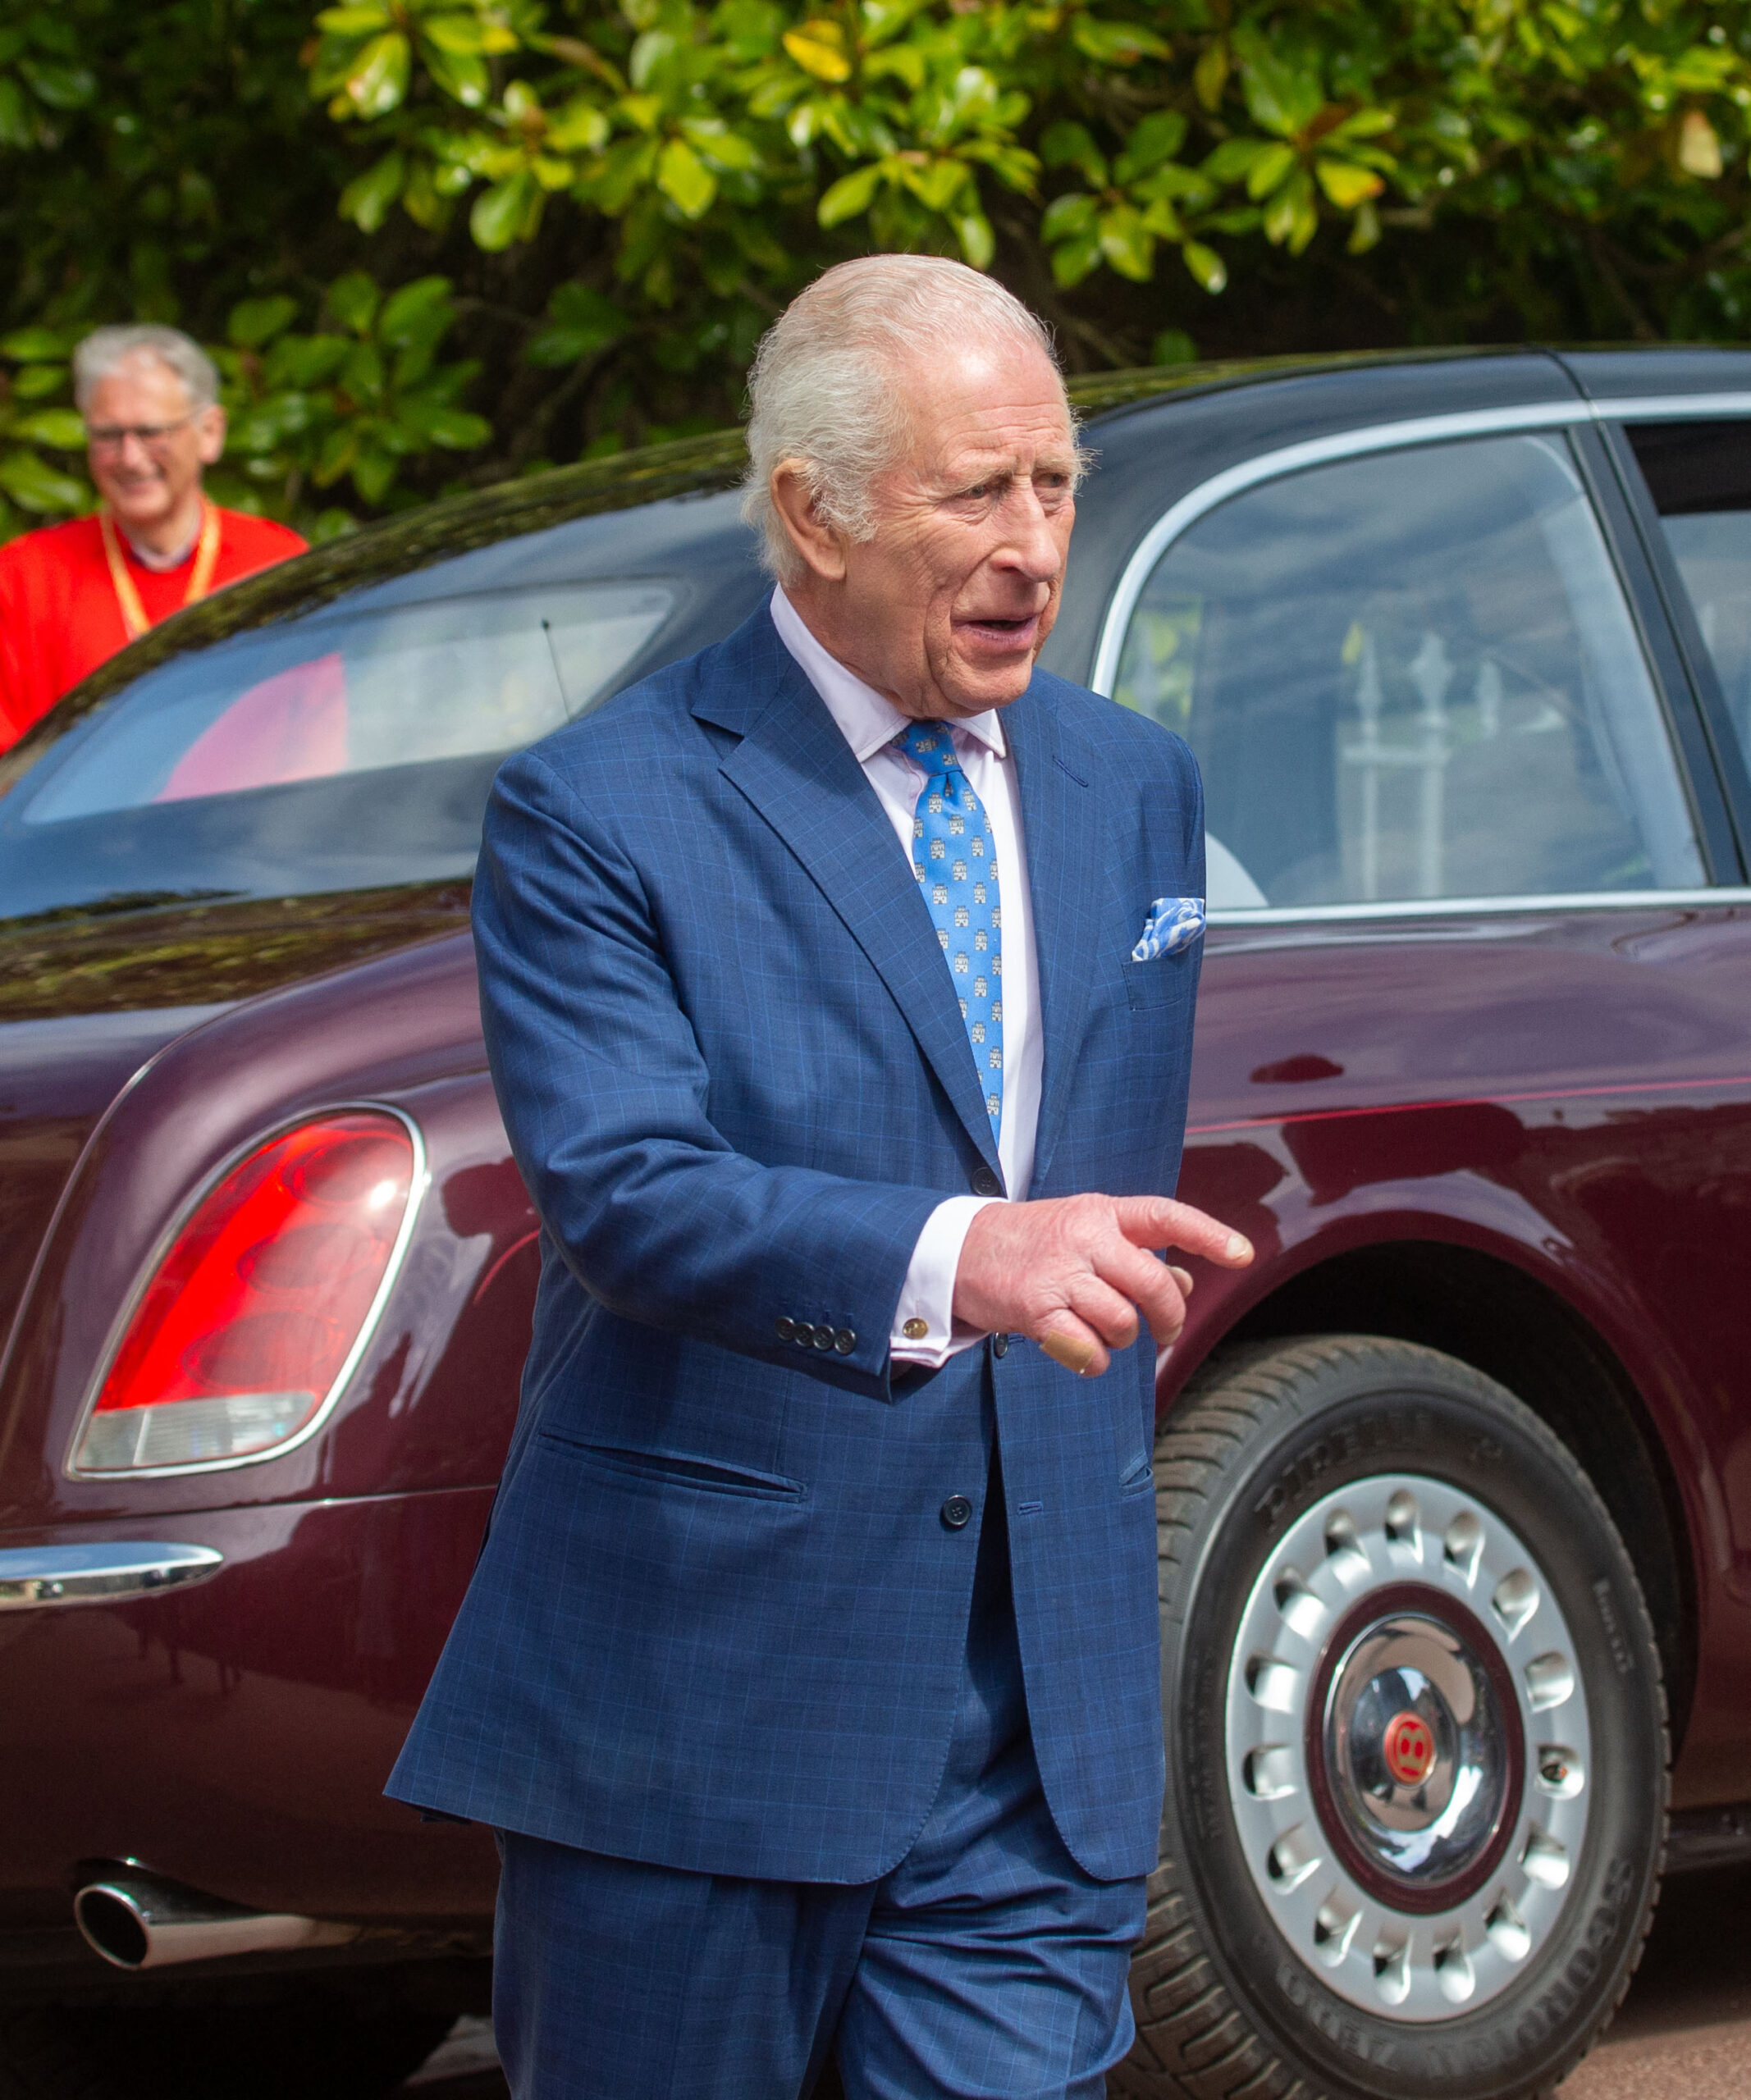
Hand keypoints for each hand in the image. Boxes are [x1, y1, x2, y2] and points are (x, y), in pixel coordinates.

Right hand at [953, 1194, 1252, 1377]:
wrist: (960, 1249)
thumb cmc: (1034, 1243)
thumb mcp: (1087, 1232)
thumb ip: (1138, 1253)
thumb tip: (1188, 1279)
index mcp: (1103, 1212)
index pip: (1167, 1216)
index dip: (1210, 1234)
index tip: (1245, 1255)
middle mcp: (1085, 1237)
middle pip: (1153, 1283)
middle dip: (1169, 1316)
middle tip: (1165, 1331)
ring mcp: (1060, 1273)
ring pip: (1123, 1322)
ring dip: (1121, 1339)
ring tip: (1101, 1331)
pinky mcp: (1037, 1309)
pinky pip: (1088, 1350)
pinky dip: (1093, 1361)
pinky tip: (1081, 1350)